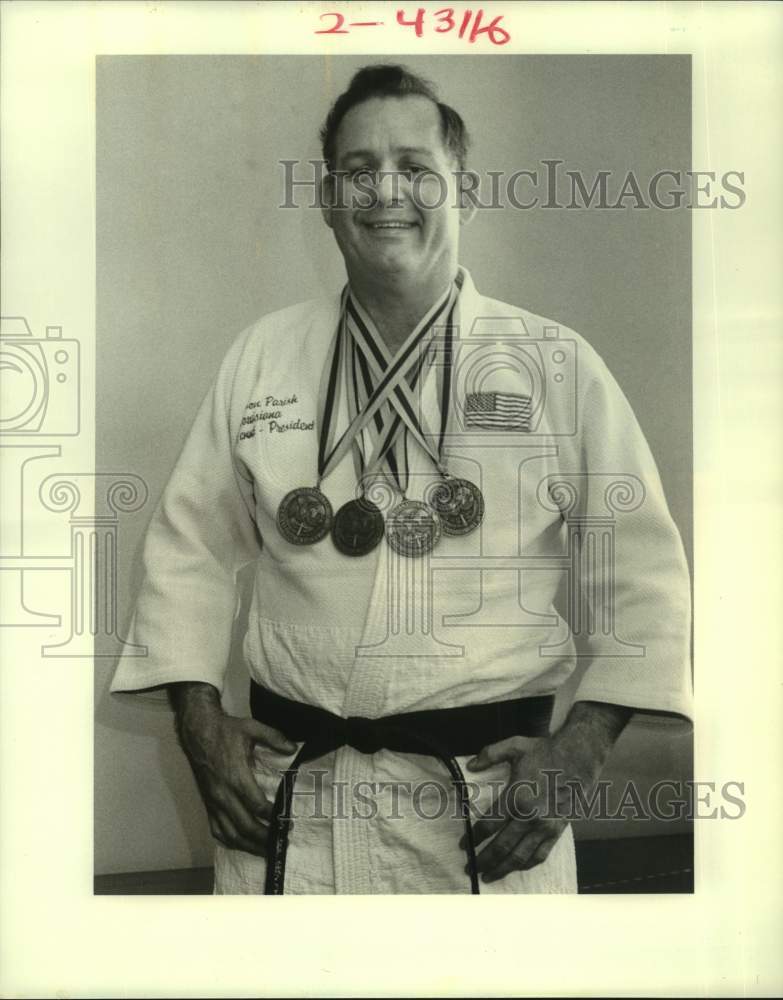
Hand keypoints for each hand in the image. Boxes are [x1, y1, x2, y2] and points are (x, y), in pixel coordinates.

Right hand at [169, 682, 296, 855]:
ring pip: (231, 833)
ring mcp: (213, 802)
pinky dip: (230, 841)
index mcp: (236, 777)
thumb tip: (294, 747)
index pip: (257, 806)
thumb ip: (275, 738)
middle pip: (245, 826)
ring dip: (249, 846)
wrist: (198, 731)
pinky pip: (217, 830)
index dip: (273, 817)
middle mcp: (223, 794)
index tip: (287, 822)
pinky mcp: (207, 804)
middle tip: (281, 843)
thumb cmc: (226, 730)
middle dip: (264, 838)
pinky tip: (242, 845)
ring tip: (266, 851)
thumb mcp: (252, 728)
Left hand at [461, 701, 630, 882]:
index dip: (474, 838)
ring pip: (520, 856)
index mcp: (517, 796)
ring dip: (502, 868)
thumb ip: (490, 754)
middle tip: (470, 867)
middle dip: (483, 860)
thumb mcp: (515, 746)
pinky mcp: (558, 831)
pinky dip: (525, 865)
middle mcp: (530, 816)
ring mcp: (545, 826)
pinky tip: (515, 868)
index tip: (464, 845)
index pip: (489, 825)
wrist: (579, 757)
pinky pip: (540, 855)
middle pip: (502, 846)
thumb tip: (470, 766)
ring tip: (488, 876)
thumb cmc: (545, 751)